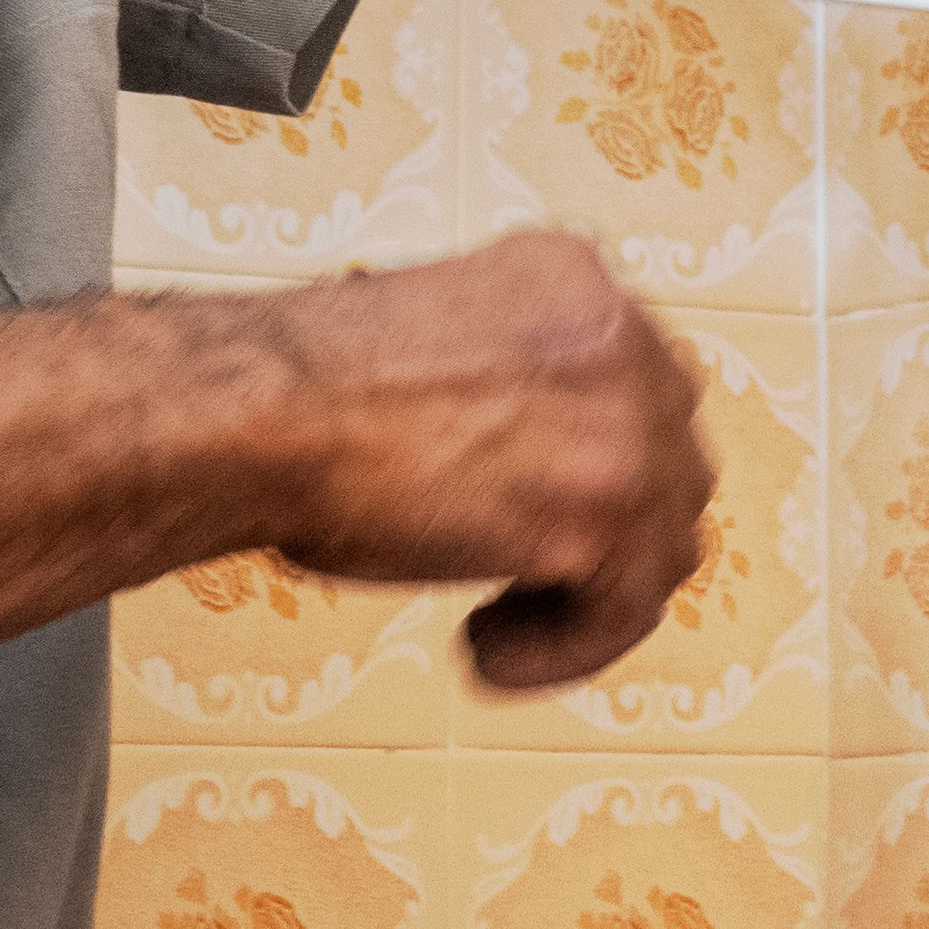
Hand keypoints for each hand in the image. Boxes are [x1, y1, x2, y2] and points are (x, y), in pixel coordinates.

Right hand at [236, 233, 716, 690]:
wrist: (257, 411)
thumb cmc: (298, 392)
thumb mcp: (433, 342)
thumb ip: (509, 381)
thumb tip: (532, 461)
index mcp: (574, 275)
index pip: (639, 383)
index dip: (593, 464)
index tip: (526, 506)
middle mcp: (618, 332)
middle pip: (671, 458)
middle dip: (606, 529)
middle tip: (521, 575)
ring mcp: (623, 418)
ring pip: (663, 540)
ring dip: (588, 597)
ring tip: (494, 624)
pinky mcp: (602, 508)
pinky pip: (626, 610)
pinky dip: (563, 650)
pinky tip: (483, 652)